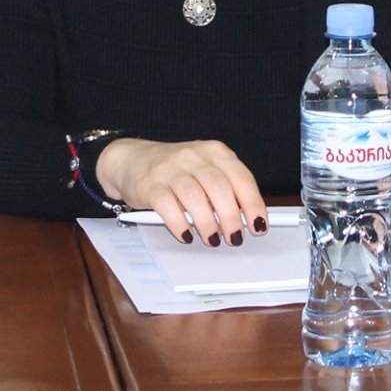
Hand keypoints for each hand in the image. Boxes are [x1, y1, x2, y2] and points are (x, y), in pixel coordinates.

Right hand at [95, 138, 267, 245]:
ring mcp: (170, 169)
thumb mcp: (205, 170)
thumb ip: (225, 189)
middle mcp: (193, 156)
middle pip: (219, 188)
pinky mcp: (150, 185)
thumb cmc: (176, 169)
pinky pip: (168, 207)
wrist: (132, 160)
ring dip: (207, 224)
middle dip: (231, 218)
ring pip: (195, 197)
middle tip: (235, 237)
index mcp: (214, 152)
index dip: (253, 204)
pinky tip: (187, 233)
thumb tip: (246, 218)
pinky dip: (180, 224)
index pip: (241, 177)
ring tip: (212, 238)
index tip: (259, 225)